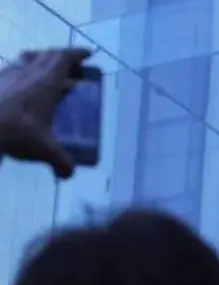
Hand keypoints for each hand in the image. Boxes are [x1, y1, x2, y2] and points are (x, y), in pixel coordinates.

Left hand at [0, 47, 90, 178]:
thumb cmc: (17, 133)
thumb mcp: (44, 150)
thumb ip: (61, 162)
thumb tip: (69, 174)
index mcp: (47, 83)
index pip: (65, 59)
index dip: (77, 54)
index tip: (88, 54)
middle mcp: (29, 73)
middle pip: (48, 55)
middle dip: (62, 56)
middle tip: (71, 65)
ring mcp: (9, 75)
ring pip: (28, 57)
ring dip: (40, 58)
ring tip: (45, 67)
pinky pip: (10, 69)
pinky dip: (20, 71)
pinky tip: (19, 83)